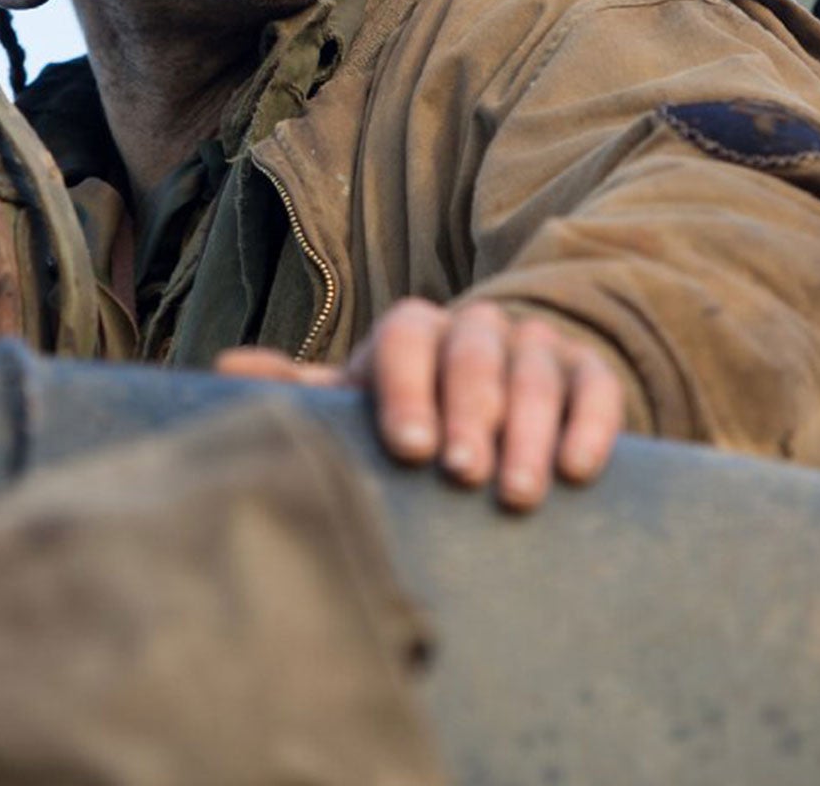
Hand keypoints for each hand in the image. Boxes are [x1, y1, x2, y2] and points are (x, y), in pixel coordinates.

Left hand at [214, 298, 624, 510]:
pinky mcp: (586, 371)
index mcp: (411, 329)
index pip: (404, 340)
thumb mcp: (358, 403)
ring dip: (528, 432)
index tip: (409, 449)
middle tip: (464, 474)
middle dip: (468, 414)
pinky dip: (590, 425)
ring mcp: (534, 343)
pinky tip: (577, 470)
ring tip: (517, 493)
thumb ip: (303, 395)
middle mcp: (474, 326)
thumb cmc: (410, 412)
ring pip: (535, 373)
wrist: (496, 396)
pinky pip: (595, 388)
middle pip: (471, 355)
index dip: (405, 390)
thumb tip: (224, 372)